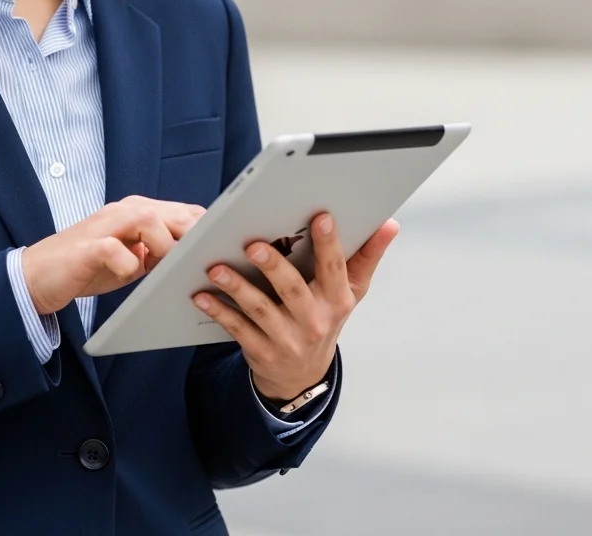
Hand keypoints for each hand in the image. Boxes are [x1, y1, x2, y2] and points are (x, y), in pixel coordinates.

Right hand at [22, 195, 205, 315]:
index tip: (225, 252)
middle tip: (204, 264)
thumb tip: (198, 261)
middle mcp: (124, 211)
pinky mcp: (88, 246)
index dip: (207, 231)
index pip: (185, 212)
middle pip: (173, 213)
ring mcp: (105, 225)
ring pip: (148, 221)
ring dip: (164, 247)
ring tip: (166, 270)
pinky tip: (129, 275)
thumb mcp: (133, 258)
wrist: (39, 275)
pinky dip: (128, 264)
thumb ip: (159, 252)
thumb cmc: (90, 267)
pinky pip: (117, 250)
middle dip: (194, 238)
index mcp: (138, 212)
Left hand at [192, 213, 399, 400]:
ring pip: (260, 310)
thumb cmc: (325, 319)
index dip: (330, 244)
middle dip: (273, 266)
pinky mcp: (261, 351)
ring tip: (216, 268)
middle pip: (293, 290)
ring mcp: (286, 339)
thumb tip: (389, 224)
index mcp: (337, 300)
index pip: (335, 269)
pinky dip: (218, 312)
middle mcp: (313, 321)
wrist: (302, 375)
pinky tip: (201, 295)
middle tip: (253, 244)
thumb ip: (367, 256)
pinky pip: (237, 329)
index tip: (321, 217)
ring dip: (237, 288)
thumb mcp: (350, 292)